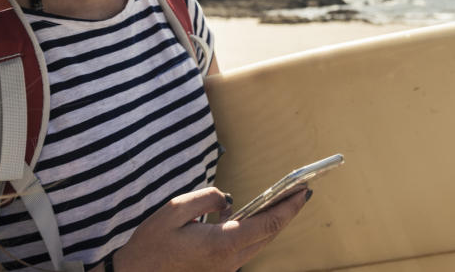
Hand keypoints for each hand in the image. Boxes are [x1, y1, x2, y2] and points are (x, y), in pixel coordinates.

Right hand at [108, 186, 310, 271]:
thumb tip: (228, 199)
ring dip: (273, 222)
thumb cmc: (150, 245)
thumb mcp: (175, 210)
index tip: (304, 191)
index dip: (289, 207)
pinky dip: (257, 232)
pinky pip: (246, 249)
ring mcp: (225, 270)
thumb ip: (207, 198)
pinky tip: (257, 217)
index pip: (268, 224)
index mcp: (222, 244)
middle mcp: (230, 261)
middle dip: (287, 212)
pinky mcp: (219, 271)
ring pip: (259, 244)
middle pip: (269, 235)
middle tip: (300, 191)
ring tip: (283, 201)